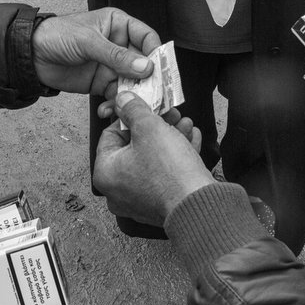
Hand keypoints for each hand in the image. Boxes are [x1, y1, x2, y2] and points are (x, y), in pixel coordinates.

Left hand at [32, 7, 160, 96]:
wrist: (30, 56)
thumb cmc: (56, 36)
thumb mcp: (87, 41)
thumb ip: (116, 56)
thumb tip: (145, 66)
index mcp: (119, 25)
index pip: (147, 37)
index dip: (156, 53)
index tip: (160, 69)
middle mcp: (119, 45)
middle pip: (143, 64)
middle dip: (148, 80)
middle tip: (153, 95)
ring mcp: (111, 66)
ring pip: (132, 83)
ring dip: (132, 95)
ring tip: (127, 105)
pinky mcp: (102, 83)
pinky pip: (116, 95)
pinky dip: (115, 104)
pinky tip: (107, 109)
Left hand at [93, 91, 212, 227]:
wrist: (198, 204)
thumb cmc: (169, 171)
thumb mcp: (149, 127)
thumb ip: (133, 109)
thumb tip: (122, 99)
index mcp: (105, 173)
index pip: (110, 134)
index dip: (130, 116)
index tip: (146, 108)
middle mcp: (117, 191)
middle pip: (134, 147)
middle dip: (157, 126)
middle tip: (170, 114)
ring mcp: (139, 200)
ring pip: (152, 159)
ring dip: (170, 138)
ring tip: (186, 125)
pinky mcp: (160, 204)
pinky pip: (164, 175)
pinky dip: (177, 157)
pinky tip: (192, 139)